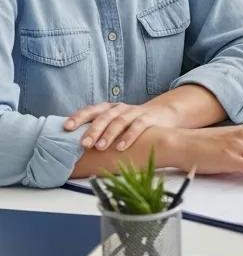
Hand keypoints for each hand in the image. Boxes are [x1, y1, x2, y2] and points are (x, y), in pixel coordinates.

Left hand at [66, 101, 180, 152]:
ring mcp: (135, 112)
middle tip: (83, 144)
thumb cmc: (131, 124)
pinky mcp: (148, 118)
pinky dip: (129, 136)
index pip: (91, 110)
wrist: (162, 114)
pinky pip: (138, 125)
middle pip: (104, 116)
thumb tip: (70, 146)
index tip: (66, 127)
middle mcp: (120, 108)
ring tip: (100, 147)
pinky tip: (121, 147)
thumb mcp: (114, 123)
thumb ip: (98, 130)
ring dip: (109, 134)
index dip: (78, 117)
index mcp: (109, 109)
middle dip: (93, 130)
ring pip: (120, 120)